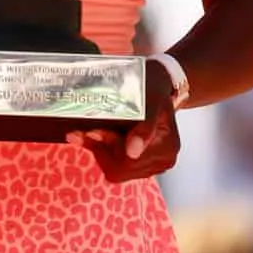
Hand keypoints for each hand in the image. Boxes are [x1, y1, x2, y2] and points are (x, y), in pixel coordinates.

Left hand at [67, 59, 179, 181]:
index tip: (90, 131)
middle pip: (121, 168)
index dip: (107, 145)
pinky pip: (115, 168)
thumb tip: (133, 152)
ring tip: (92, 131)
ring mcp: (152, 165)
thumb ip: (144, 126)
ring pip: (115, 170)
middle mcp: (163, 159)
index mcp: (167, 145)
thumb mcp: (149, 98)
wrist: (154, 82)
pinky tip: (100, 136)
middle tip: (85, 130)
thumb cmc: (151, 85)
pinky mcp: (141, 165)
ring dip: (100, 151)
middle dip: (101, 149)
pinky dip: (104, 152)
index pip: (129, 159)